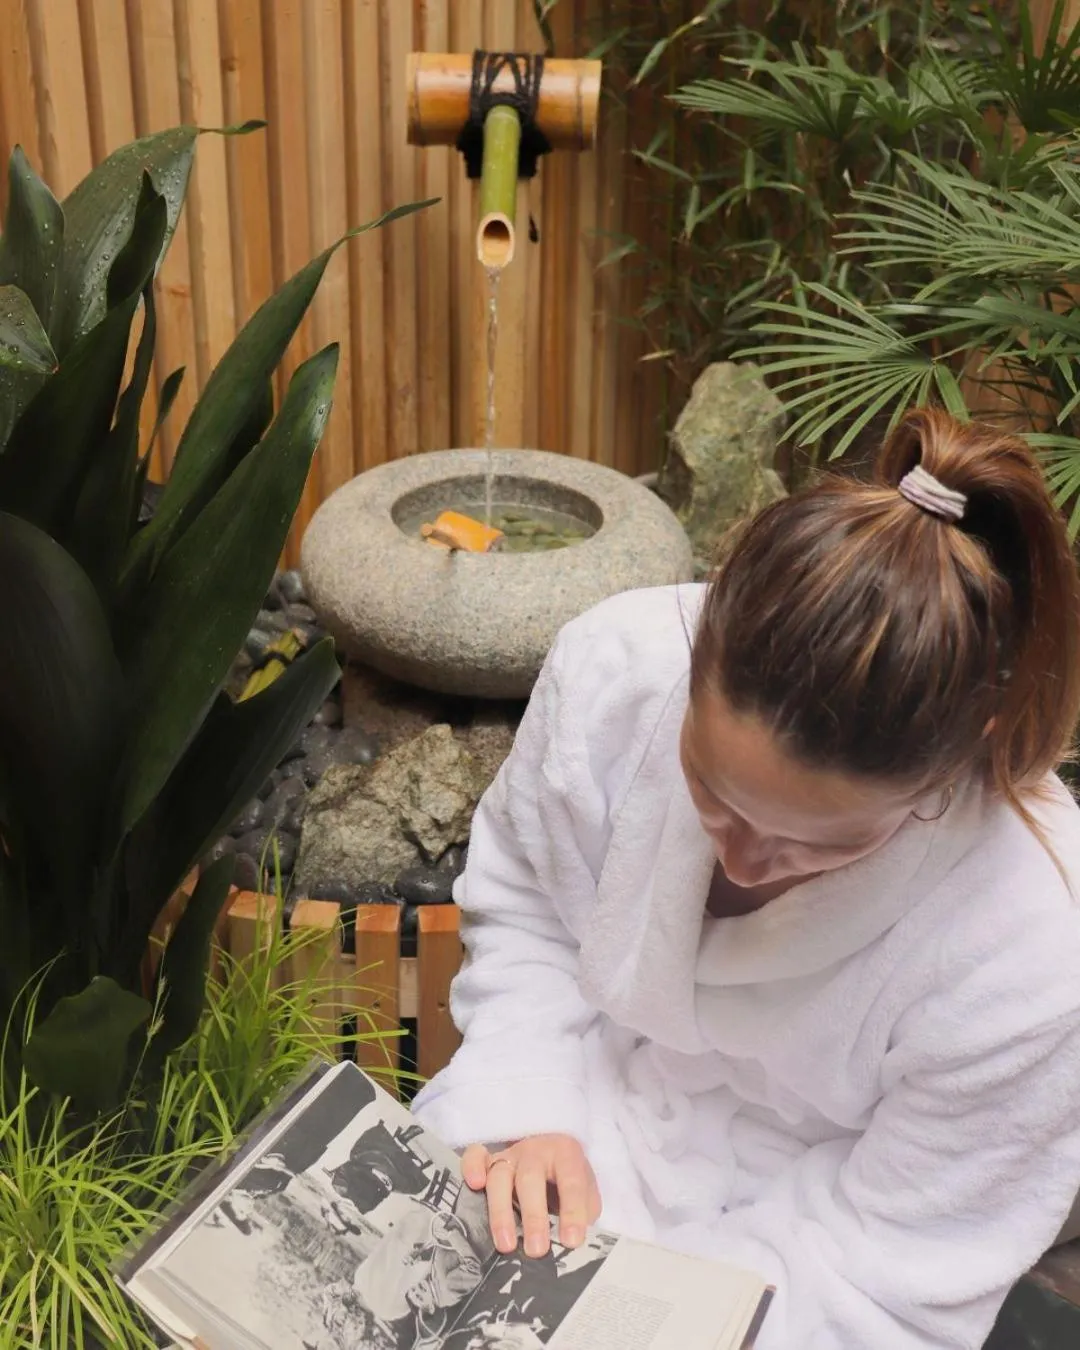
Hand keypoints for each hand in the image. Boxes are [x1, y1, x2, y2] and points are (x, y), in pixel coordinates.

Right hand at [461, 1135, 601, 1258]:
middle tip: (536, 1250)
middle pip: (530, 1179)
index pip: (571, 1181)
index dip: (572, 1211)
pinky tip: (474, 1185)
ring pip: (500, 1176)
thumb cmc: (568, 1181)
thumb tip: (571, 1245)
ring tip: (506, 1245)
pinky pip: (475, 1156)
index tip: (572, 1242)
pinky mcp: (489, 1160)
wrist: (552, 1153)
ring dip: (501, 1212)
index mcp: (566, 1155)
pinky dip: (471, 1167)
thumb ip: (583, 1214)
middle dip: (533, 1217)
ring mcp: (510, 1155)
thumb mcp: (586, 1194)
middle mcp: (536, 1152)